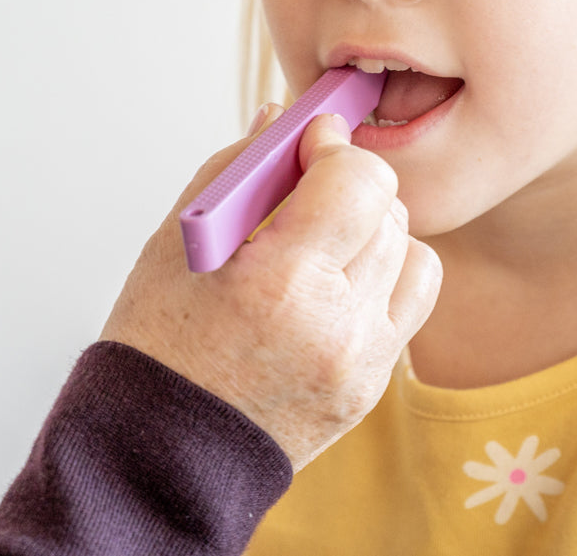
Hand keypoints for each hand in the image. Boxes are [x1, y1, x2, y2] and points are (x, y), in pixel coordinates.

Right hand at [101, 110, 440, 470]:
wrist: (161, 457)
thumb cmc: (160, 341)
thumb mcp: (184, 239)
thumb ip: (242, 167)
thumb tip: (287, 119)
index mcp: (279, 282)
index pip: (358, 181)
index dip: (337, 147)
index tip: (314, 140)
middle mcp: (334, 324)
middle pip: (388, 209)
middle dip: (351, 183)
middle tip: (313, 186)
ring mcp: (362, 360)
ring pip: (410, 246)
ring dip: (373, 226)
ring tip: (323, 239)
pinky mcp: (374, 382)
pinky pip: (416, 294)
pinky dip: (390, 270)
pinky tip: (346, 275)